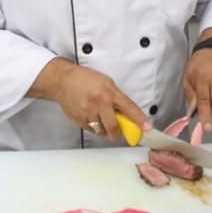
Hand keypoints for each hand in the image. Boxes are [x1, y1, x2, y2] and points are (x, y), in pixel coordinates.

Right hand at [30, 58, 150, 140]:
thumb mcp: (106, 83)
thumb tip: (128, 115)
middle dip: (116, 133)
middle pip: (114, 127)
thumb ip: (117, 99)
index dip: (140, 119)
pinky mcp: (78, 119)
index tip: (147, 128)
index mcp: (110, 91)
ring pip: (101, 131)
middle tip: (116, 130)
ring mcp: (88, 111)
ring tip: (98, 116)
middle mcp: (100, 102)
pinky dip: (92, 126)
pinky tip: (88, 114)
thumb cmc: (86, 80)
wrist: (64, 80)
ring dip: (103, 128)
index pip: (129, 107)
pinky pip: (90, 130)